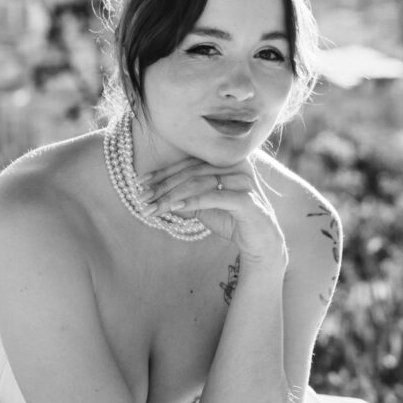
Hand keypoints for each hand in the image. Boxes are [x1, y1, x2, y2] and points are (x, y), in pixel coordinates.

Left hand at [141, 157, 285, 266]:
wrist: (261, 243)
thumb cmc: (233, 220)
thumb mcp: (203, 206)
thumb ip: (185, 197)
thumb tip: (155, 194)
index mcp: (227, 160)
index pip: (189, 162)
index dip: (163, 172)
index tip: (140, 182)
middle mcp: (237, 165)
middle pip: (192, 171)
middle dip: (163, 185)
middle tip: (141, 196)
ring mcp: (244, 181)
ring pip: (200, 182)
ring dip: (172, 195)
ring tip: (152, 206)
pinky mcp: (247, 200)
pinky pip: (215, 197)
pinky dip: (193, 202)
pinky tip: (174, 208)